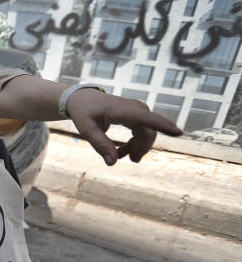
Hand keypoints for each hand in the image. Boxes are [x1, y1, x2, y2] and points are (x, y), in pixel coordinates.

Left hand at [67, 90, 181, 164]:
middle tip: (132, 160)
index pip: (146, 118)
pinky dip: (135, 143)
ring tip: (122, 157)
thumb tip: (113, 163)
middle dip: (141, 148)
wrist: (83, 99)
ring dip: (137, 147)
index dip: (163, 126)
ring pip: (147, 133)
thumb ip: (99, 144)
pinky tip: (122, 152)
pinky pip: (143, 131)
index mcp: (122, 110)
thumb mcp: (86, 129)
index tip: (179, 133)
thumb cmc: (84, 112)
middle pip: (148, 132)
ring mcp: (138, 111)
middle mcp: (135, 108)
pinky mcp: (137, 115)